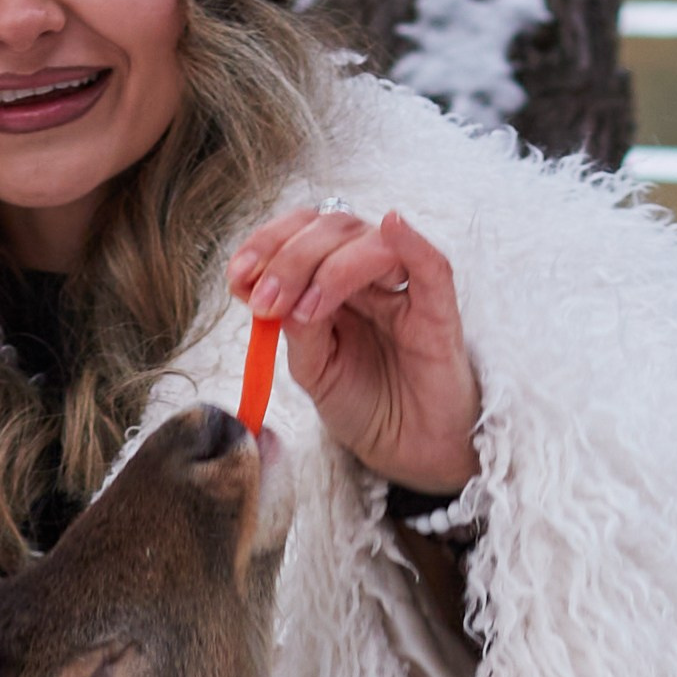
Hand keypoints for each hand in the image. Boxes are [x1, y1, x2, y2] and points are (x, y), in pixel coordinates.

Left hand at [229, 205, 479, 495]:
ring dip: (329, 266)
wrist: (407, 450)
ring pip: (371, 242)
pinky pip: (432, 266)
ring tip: (303, 310)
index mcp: (334, 280)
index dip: (268, 242)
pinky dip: (412, 242)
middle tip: (265, 302)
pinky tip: (392, 226)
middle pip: (333, 229)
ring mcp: (405, 289)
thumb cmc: (364, 404)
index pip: (303, 232)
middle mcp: (369, 275)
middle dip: (289, 258)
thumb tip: (269, 290)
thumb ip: (295, 328)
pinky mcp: (438, 312)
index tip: (238, 276)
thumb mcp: (313, 368)